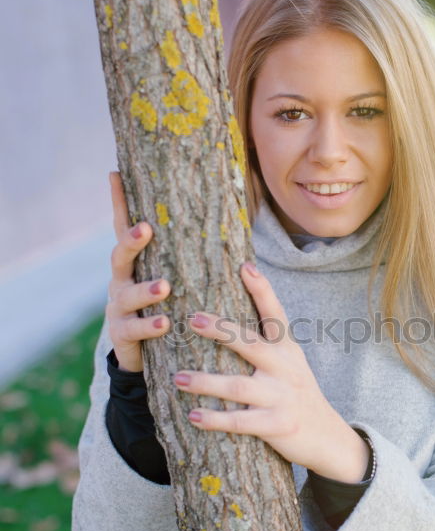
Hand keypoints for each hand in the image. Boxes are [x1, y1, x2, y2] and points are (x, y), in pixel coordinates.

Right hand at [106, 171, 170, 371]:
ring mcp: (118, 308)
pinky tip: (164, 323)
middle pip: (119, 256)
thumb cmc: (169, 309)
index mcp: (135, 265)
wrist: (145, 356)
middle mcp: (121, 282)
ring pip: (127, 294)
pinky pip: (133, 329)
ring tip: (165, 287)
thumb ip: (188, 257)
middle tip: (145, 229)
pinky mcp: (122, 335)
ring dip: (146, 290)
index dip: (118, 203)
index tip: (115, 174)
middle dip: (131, 242)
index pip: (123, 229)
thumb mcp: (177, 281)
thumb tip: (224, 222)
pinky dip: (149, 325)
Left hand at [172, 262, 369, 480]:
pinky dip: (216, 419)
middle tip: (192, 320)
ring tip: (179, 377)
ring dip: (206, 382)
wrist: (326, 437)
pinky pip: (240, 421)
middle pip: (251, 344)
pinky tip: (194, 416)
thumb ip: (266, 344)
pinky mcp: (276, 425)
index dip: (262, 290)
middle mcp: (286, 369)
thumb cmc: (296, 394)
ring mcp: (281, 397)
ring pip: (238, 386)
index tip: (245, 266)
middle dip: (221, 331)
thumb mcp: (290, 364)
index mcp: (287, 350)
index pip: (275, 315)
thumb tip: (226, 320)